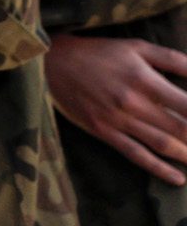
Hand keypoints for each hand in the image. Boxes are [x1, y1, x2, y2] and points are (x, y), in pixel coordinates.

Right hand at [46, 32, 186, 183]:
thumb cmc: (98, 52)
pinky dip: (158, 168)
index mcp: (144, 79)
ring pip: (162, 144)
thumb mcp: (136, 47)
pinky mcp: (104, 132)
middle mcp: (133, 102)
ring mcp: (118, 120)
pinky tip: (177, 177)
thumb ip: (172, 59)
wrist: (52, 63)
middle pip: (180, 128)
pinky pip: (135, 154)